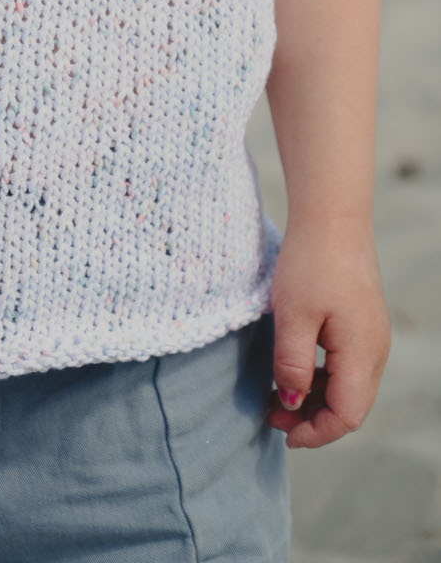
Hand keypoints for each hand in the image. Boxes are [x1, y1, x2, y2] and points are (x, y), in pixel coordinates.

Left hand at [265, 226, 390, 448]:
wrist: (332, 214)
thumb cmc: (311, 261)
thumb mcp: (292, 315)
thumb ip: (291, 363)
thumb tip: (290, 400)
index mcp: (362, 354)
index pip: (346, 416)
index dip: (314, 433)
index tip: (280, 430)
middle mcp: (375, 351)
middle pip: (350, 406)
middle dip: (312, 419)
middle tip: (271, 413)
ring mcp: (372, 336)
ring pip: (349, 386)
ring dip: (316, 397)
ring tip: (277, 393)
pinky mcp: (363, 322)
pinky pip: (347, 365)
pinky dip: (322, 376)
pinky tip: (295, 367)